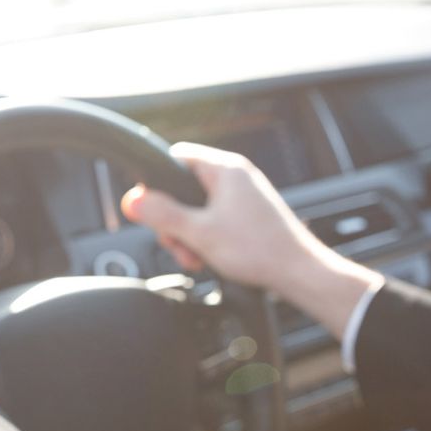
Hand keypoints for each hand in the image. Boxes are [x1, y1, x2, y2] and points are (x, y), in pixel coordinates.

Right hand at [120, 143, 318, 291]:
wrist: (298, 272)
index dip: (157, 183)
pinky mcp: (248, 216)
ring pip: (198, 209)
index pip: (176, 157)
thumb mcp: (199, 233)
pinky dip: (206, 238)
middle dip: (174, 221)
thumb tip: (132, 200)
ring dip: (189, 235)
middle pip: (184, 189)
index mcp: (225, 169)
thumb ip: (163, 215)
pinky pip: (215, 220)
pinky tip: (209, 258)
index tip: (151, 209)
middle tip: (178, 245)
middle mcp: (235, 177)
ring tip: (196, 257)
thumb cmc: (259, 249)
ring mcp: (243, 196)